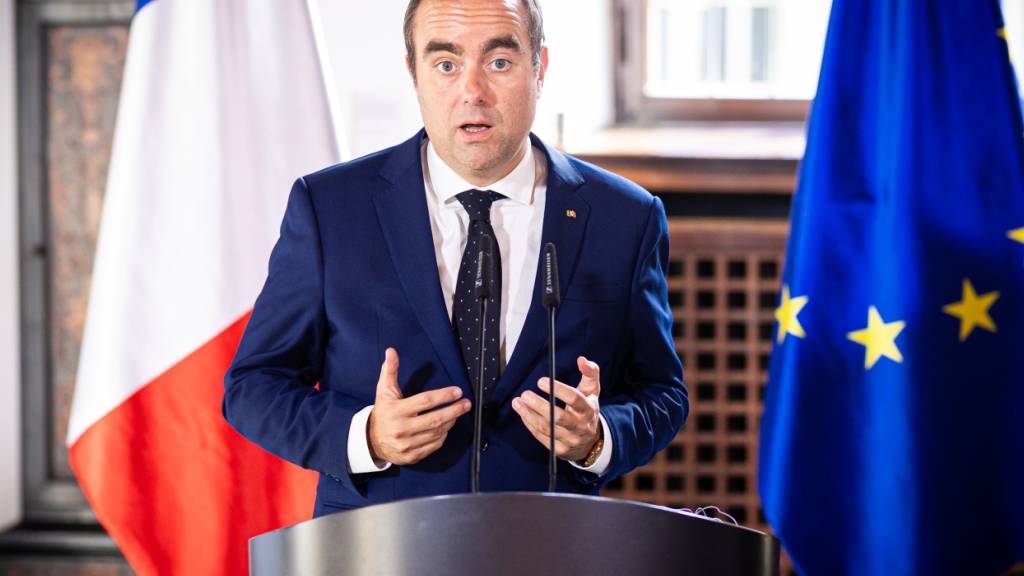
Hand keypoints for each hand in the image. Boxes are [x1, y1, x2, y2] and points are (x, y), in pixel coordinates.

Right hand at [368, 348, 470, 464]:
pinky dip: (443, 435)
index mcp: (395, 411)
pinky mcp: (412, 456)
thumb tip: (391, 352)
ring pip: (436, 433)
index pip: (425, 401)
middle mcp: (401, 429)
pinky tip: (446, 426)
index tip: (457, 391)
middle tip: (466, 403)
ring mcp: (407, 444)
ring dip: (450, 421)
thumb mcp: (384, 391)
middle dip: (454, 410)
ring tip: (457, 412)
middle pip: (435, 419)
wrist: (372, 441)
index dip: (443, 396)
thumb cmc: (383, 413)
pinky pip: (434, 445)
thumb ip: (390, 371)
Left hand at [511, 356, 601, 461]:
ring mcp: (570, 440)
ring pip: (547, 428)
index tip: (541, 381)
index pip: (575, 399)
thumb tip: (582, 359)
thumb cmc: (587, 410)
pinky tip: (523, 413)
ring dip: (529, 415)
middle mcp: (580, 426)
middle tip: (525, 394)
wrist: (591, 442)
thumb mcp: (592, 391)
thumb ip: (590, 373)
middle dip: (540, 405)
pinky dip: (530, 425)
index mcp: (588, 409)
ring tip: (518, 402)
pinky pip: (542, 437)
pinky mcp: (559, 450)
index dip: (558, 390)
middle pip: (558, 417)